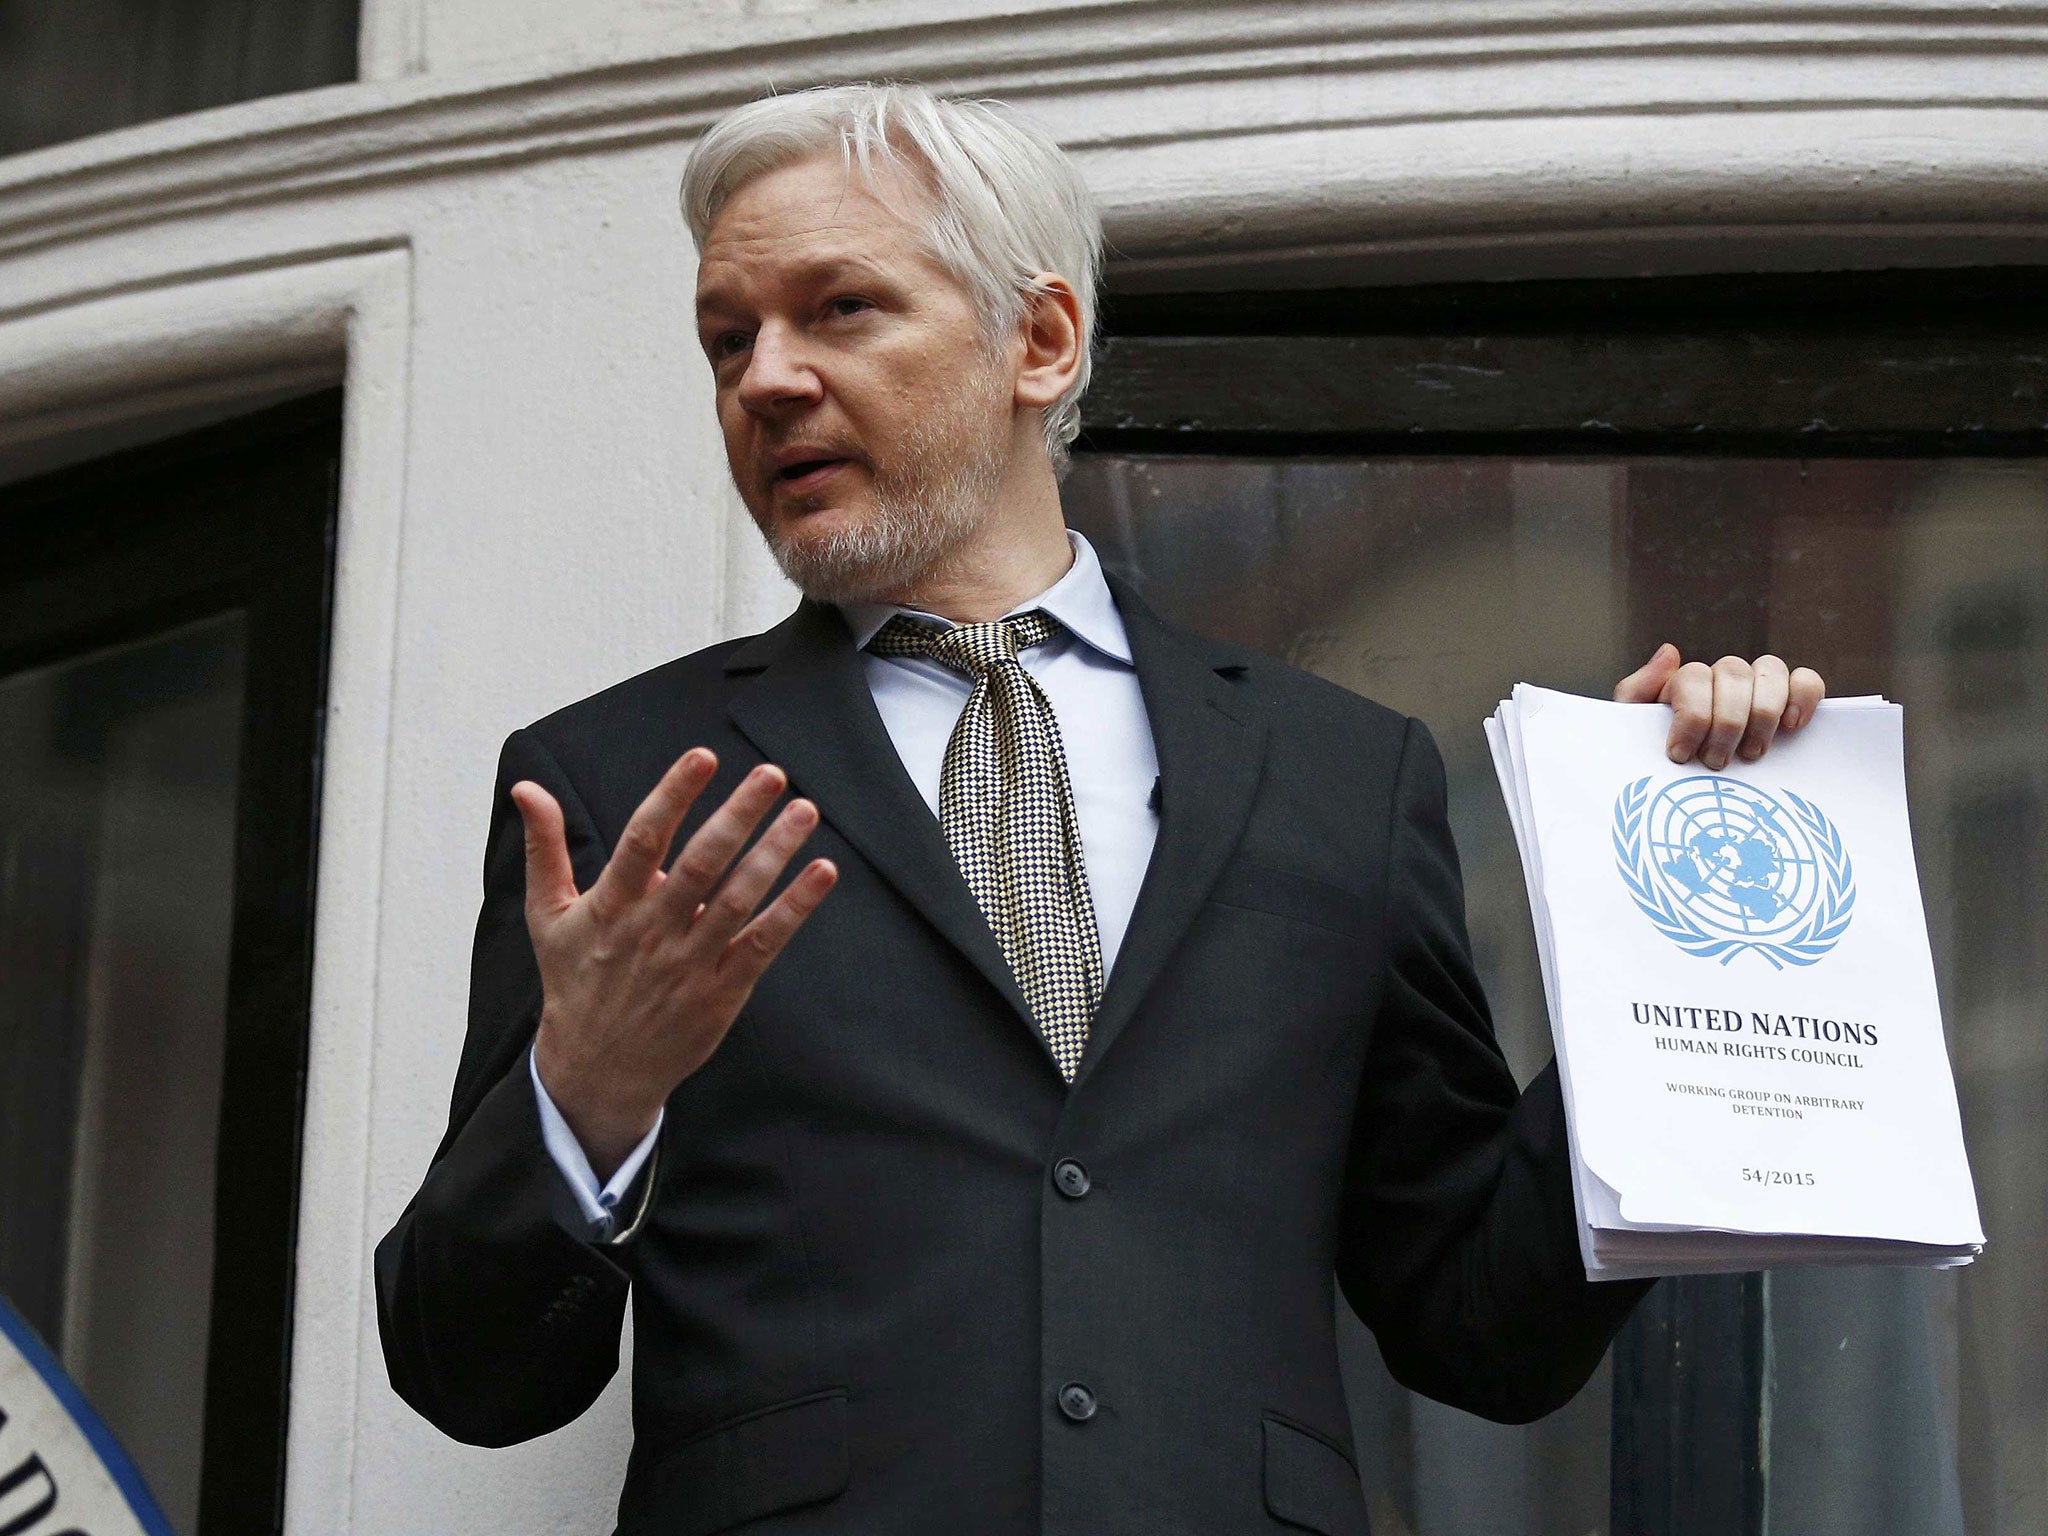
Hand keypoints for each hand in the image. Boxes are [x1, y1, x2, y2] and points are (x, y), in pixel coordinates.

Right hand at [513, 750, 837, 1178]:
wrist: (597, 1069)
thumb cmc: (575, 980)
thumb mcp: (548, 915)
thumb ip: (544, 847)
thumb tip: (526, 788)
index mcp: (610, 906)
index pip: (642, 839)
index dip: (673, 795)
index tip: (703, 757)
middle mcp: (652, 931)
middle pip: (700, 865)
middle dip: (737, 815)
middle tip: (772, 774)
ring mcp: (689, 962)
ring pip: (738, 900)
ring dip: (775, 853)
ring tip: (804, 811)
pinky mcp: (721, 991)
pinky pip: (763, 943)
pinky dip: (795, 908)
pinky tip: (822, 873)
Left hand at [1614, 644, 1825, 769]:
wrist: (1682, 792)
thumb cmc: (1659, 760)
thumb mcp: (1635, 729)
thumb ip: (1638, 690)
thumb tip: (1671, 652)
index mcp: (1686, 682)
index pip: (1694, 676)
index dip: (1691, 715)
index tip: (1680, 754)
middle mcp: (1724, 677)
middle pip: (1732, 672)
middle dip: (1725, 722)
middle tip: (1716, 762)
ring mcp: (1759, 686)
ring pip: (1769, 669)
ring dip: (1762, 713)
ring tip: (1751, 754)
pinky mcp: (1792, 701)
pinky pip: (1807, 681)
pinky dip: (1804, 696)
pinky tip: (1792, 726)